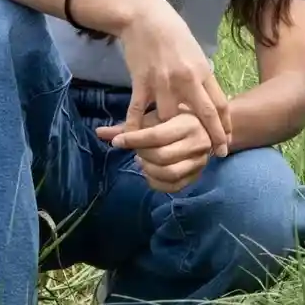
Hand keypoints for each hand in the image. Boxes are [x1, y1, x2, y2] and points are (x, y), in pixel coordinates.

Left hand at [98, 106, 212, 192]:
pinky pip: (173, 186)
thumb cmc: (176, 119)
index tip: (117, 142)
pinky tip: (149, 171)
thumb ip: (128, 126)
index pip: (157, 136)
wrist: (205, 128)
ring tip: (142, 160)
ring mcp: (200, 162)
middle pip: (162, 156)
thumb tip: (99, 133)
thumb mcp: (155, 117)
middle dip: (142, 154)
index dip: (134, 140)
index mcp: (189, 124)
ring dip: (148, 169)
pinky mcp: (197, 175)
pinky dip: (155, 182)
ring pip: (169, 173)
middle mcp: (199, 143)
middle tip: (135, 149)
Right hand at [117, 0, 231, 157]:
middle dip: (212, 137)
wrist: (145, 18)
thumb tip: (210, 98)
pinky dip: (135, 128)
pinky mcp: (140, 82)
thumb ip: (202, 77)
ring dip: (170, 135)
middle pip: (203, 115)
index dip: (225, 125)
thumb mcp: (196, 54)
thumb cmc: (174, 35)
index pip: (220, 104)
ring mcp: (162, 82)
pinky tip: (134, 141)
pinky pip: (137, 112)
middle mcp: (186, 79)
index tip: (228, 141)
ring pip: (169, 119)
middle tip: (215, 155)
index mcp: (203, 71)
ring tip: (171, 150)